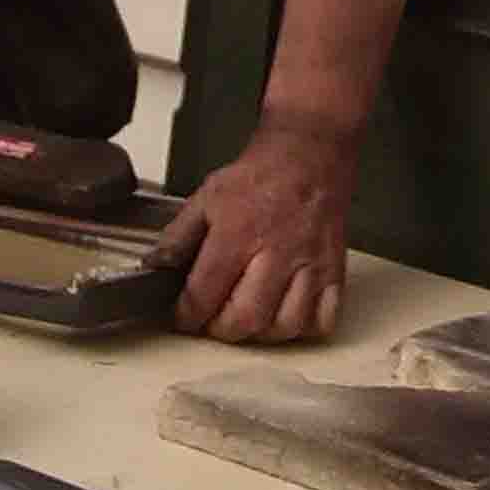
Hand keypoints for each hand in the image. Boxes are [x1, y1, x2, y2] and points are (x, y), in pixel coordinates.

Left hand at [154, 120, 355, 343]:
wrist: (308, 156)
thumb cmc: (259, 176)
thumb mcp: (207, 196)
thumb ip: (179, 236)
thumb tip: (155, 267)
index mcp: (238, 233)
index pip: (204, 294)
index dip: (187, 316)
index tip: (184, 318)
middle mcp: (275, 253)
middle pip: (246, 318)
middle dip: (222, 330)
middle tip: (215, 320)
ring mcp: (309, 264)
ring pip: (286, 325)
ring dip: (261, 333)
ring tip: (249, 318)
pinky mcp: (334, 270)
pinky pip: (323, 319)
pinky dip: (303, 328)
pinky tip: (286, 314)